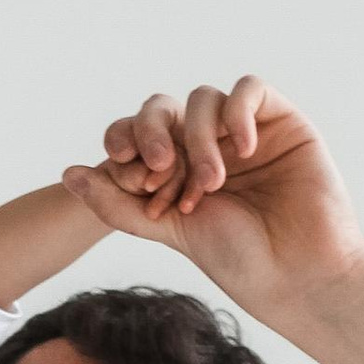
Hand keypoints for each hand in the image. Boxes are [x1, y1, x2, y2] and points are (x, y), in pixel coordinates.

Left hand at [60, 80, 363, 330]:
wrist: (297, 273)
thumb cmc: (238, 259)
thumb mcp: (168, 231)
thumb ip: (118, 205)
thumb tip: (66, 176)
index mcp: (177, 170)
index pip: (139, 134)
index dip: (127, 142)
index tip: (128, 173)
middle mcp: (209, 146)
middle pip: (166, 110)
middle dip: (153, 134)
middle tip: (158, 169)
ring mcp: (246, 131)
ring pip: (203, 101)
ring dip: (198, 138)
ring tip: (211, 183)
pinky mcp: (282, 122)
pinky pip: (250, 89)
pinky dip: (238, 112)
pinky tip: (243, 150)